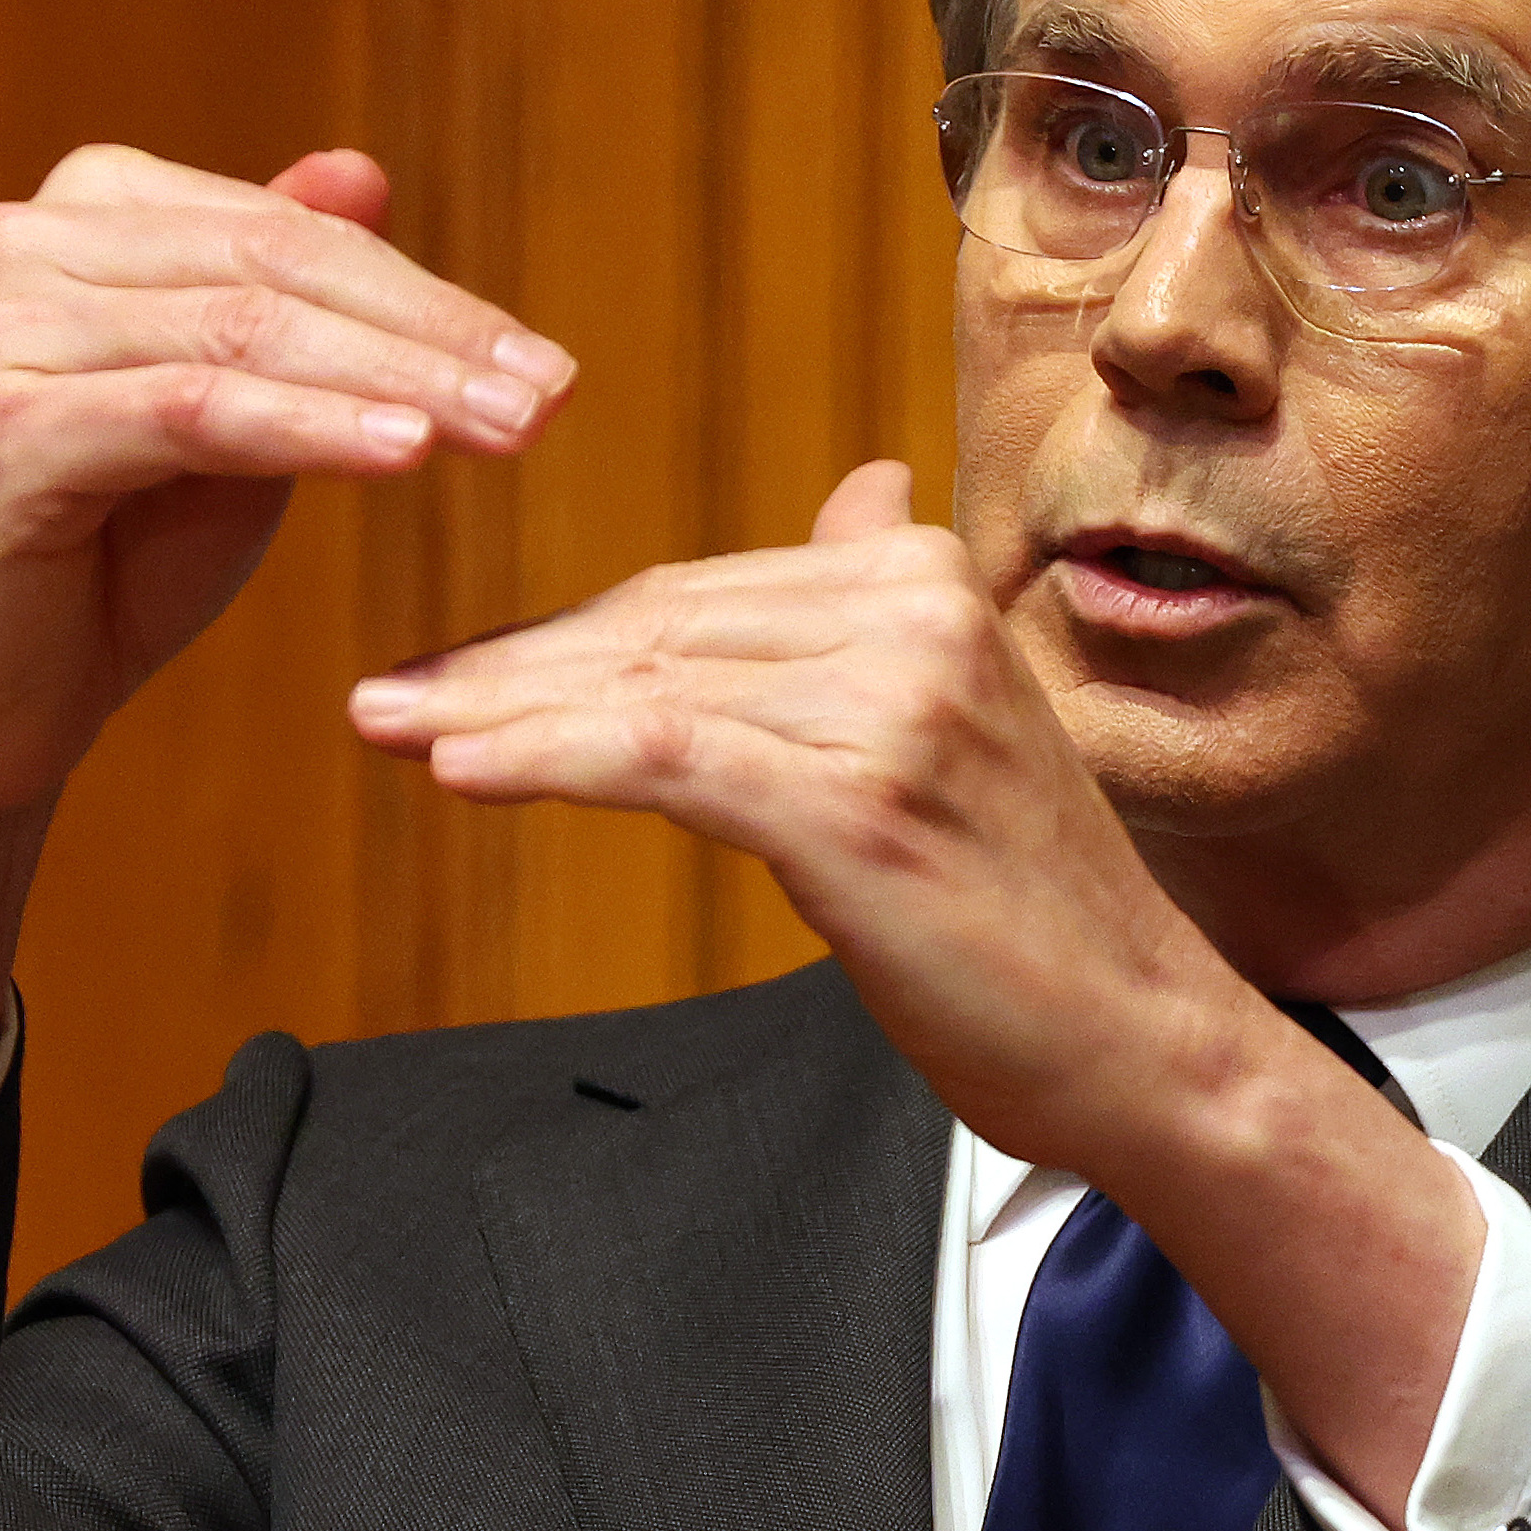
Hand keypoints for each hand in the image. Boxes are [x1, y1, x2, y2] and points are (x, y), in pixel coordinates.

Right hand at [0, 141, 574, 819]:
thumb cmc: (117, 556)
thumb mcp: (232, 416)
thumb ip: (287, 299)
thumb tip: (364, 169)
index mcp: (86, 213)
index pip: (293, 236)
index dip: (431, 298)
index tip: (549, 367)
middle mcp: (24, 242)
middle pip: (277, 271)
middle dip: (433, 338)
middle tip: (553, 399)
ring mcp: (3, 329)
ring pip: (247, 337)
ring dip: (399, 383)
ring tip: (512, 432)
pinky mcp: (7, 430)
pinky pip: (196, 414)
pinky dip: (312, 429)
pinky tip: (407, 452)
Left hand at [350, 462, 1488, 1528]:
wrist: (1143, 1040)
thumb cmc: (1036, 911)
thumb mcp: (965, 725)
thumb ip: (883, 609)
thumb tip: (856, 490)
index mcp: (929, 580)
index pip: (698, 594)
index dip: (563, 637)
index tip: (457, 671)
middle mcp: (915, 614)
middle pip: (656, 628)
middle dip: (506, 667)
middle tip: (387, 697)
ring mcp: (891, 703)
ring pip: (642, 687)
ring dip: (493, 712)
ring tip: (388, 729)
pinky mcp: (855, 800)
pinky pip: (658, 758)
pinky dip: (543, 758)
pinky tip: (455, 768)